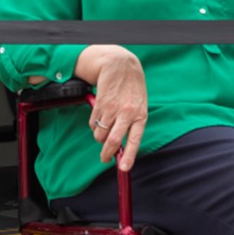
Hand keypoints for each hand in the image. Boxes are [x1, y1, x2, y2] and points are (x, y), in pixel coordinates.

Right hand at [77, 45, 148, 170]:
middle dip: (106, 154)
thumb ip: (133, 124)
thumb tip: (123, 147)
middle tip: (104, 158)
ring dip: (99, 137)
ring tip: (104, 129)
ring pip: (100, 134)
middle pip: (112, 141)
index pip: (134, 140)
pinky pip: (93, 124)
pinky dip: (94, 125)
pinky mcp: (99, 105)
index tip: (123, 168)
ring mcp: (112, 109)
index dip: (129, 156)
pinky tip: (100, 116)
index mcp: (140, 115)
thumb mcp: (139, 105)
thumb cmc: (132, 88)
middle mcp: (126, 114)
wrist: (120, 66)